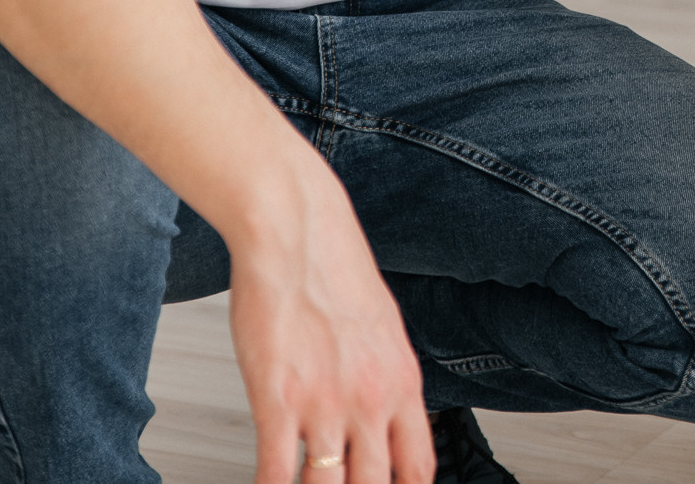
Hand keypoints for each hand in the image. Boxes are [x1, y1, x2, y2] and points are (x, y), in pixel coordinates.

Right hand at [228, 169, 432, 483]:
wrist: (297, 234)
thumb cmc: (334, 275)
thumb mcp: (384, 332)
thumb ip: (387, 381)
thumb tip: (387, 419)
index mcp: (402, 384)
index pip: (418, 467)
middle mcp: (371, 399)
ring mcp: (326, 404)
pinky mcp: (278, 399)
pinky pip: (276, 471)